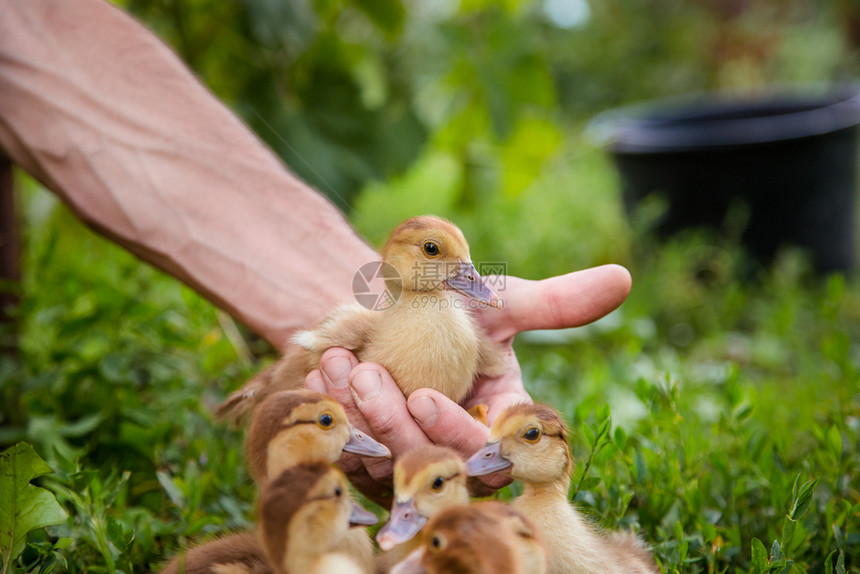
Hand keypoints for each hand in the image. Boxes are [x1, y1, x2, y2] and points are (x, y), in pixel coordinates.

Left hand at [304, 264, 631, 504]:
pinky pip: (352, 460)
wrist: (383, 307)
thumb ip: (558, 302)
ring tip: (342, 366)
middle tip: (369, 373)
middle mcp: (462, 447)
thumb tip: (623, 277)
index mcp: (500, 419)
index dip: (461, 434)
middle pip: (439, 467)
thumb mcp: (499, 300)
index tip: (425, 395)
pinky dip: (336, 422)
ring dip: (362, 420)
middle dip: (401, 426)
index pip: (494, 452)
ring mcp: (415, 460)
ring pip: (391, 469)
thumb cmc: (447, 303)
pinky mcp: (371, 463)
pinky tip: (323, 379)